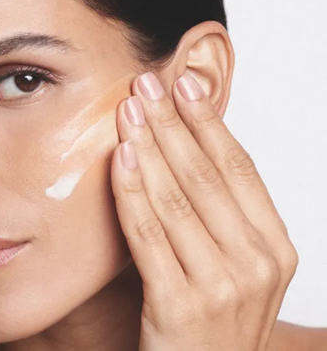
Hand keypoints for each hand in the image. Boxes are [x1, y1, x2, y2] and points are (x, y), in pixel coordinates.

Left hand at [110, 71, 298, 350]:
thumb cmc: (211, 313)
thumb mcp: (230, 260)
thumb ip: (219, 210)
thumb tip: (188, 141)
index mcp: (275, 246)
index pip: (238, 167)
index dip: (208, 122)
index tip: (184, 83)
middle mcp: (257, 264)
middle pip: (206, 175)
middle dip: (172, 122)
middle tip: (147, 83)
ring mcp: (221, 288)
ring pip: (176, 198)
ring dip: (149, 145)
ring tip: (129, 108)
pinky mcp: (180, 308)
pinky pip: (149, 235)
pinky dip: (133, 191)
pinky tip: (121, 157)